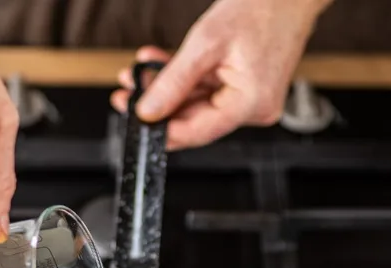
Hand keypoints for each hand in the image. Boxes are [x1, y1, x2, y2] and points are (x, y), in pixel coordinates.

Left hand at [111, 0, 331, 150]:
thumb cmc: (262, 8)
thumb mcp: (205, 44)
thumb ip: (173, 82)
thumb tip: (149, 111)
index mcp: (251, 104)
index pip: (198, 132)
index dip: (163, 130)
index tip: (135, 121)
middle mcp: (255, 109)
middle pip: (195, 120)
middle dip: (160, 106)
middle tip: (127, 94)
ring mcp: (251, 100)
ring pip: (197, 105)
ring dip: (168, 90)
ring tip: (140, 73)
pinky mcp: (246, 89)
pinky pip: (208, 92)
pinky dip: (185, 80)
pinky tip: (161, 66)